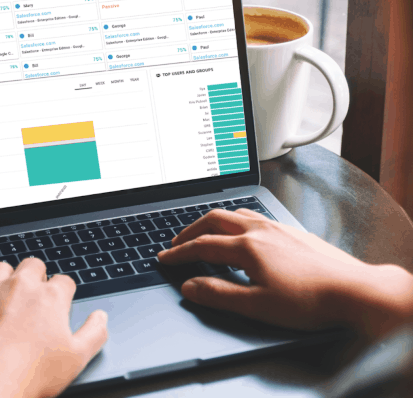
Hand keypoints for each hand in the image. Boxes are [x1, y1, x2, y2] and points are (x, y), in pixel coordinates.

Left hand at [0, 258, 107, 397]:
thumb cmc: (32, 375)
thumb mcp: (78, 358)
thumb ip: (95, 332)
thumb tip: (100, 318)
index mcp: (50, 297)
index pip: (63, 280)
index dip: (64, 292)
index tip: (60, 304)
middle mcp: (20, 287)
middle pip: (32, 265)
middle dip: (36, 276)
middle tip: (35, 298)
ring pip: (0, 269)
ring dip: (5, 279)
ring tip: (6, 297)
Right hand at [158, 209, 412, 338]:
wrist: (353, 290)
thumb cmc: (308, 300)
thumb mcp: (257, 305)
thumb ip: (219, 294)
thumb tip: (190, 286)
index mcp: (247, 247)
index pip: (203, 246)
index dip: (180, 253)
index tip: (165, 258)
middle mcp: (260, 230)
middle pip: (215, 220)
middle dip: (191, 230)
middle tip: (178, 242)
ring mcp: (278, 227)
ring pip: (236, 213)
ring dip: (214, 221)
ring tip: (205, 231)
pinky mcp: (293, 231)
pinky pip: (255, 216)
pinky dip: (237, 221)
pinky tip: (244, 232)